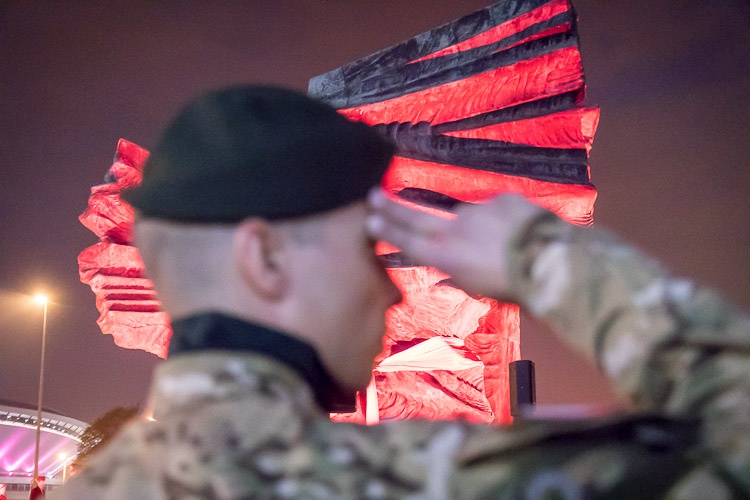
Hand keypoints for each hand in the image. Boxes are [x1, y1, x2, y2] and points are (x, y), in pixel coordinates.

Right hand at [366, 189, 545, 299]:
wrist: (552, 262)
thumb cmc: (516, 287)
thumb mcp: (483, 289)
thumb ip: (460, 277)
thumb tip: (445, 273)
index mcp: (448, 257)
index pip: (410, 242)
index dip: (388, 231)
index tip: (369, 220)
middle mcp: (456, 230)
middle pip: (417, 217)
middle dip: (392, 208)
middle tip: (373, 194)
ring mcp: (477, 211)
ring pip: (470, 218)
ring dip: (481, 229)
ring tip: (503, 246)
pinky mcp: (501, 199)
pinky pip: (498, 209)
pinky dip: (505, 220)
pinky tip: (521, 233)